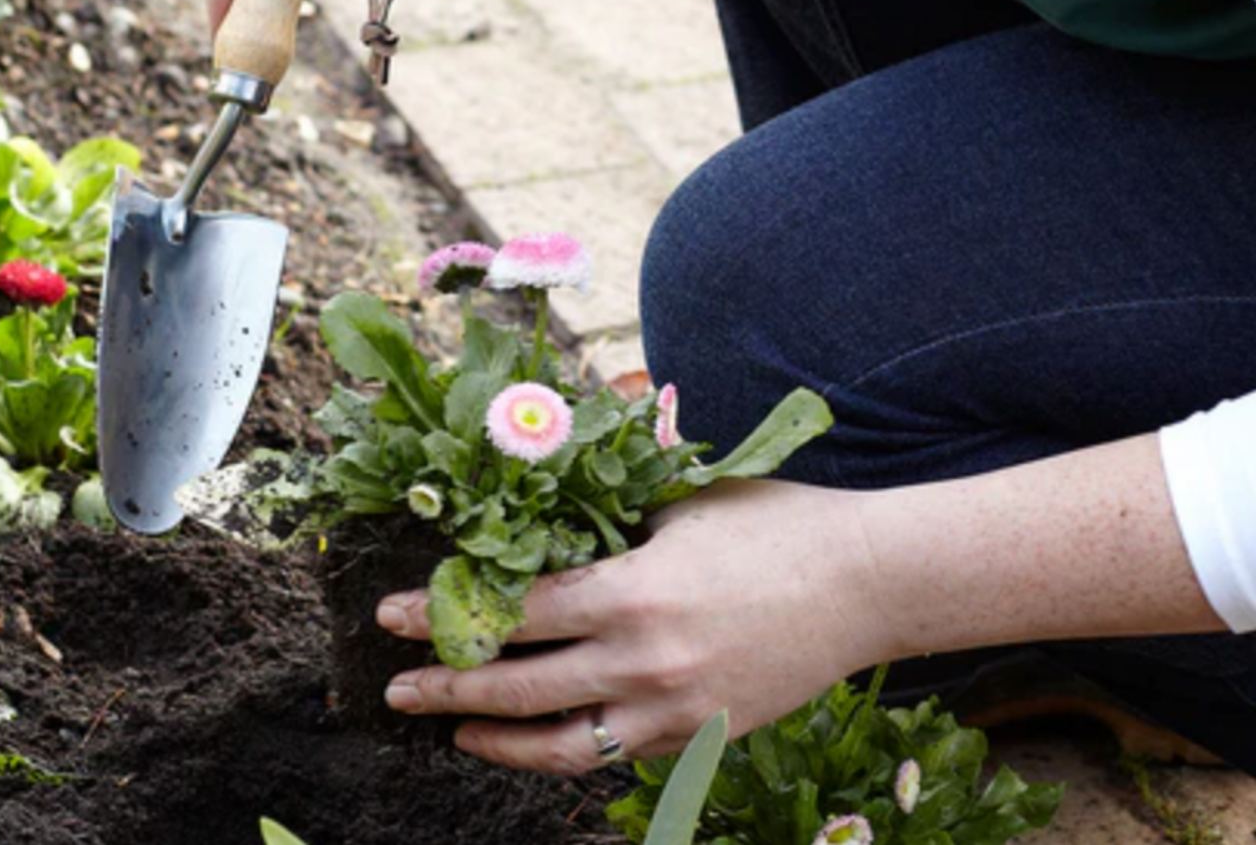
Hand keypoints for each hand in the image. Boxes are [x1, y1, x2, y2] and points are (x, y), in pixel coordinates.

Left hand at [377, 480, 885, 774]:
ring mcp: (673, 710)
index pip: (511, 614)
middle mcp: (643, 661)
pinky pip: (614, 754)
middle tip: (394, 686)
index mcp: (632, 590)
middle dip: (445, 687)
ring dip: (493, 741)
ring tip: (450, 731)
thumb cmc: (773, 523)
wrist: (865, 581)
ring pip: (560, 744)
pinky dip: (564, 751)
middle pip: (518, 688)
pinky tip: (534, 740)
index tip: (390, 615)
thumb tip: (538, 509)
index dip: (441, 616)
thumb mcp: (682, 501)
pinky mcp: (699, 735)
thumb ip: (609, 515)